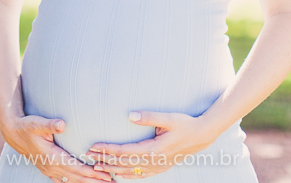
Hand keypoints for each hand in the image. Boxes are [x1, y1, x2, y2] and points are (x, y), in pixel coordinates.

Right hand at [0, 115, 113, 182]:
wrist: (13, 133)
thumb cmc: (27, 126)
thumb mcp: (36, 123)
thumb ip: (49, 125)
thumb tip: (61, 124)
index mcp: (52, 157)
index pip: (76, 168)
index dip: (91, 172)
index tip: (105, 174)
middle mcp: (51, 167)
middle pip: (77, 177)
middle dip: (95, 181)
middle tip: (111, 182)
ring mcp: (49, 170)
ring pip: (71, 181)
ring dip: (87, 182)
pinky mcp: (48, 169)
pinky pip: (64, 180)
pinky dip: (75, 182)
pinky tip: (84, 182)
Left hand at [84, 111, 217, 178]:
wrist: (202, 136)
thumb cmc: (185, 124)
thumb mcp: (169, 118)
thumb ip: (150, 117)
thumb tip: (131, 115)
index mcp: (154, 149)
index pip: (124, 151)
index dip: (108, 149)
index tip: (94, 146)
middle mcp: (154, 161)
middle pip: (124, 163)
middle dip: (105, 160)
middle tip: (88, 156)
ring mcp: (157, 166)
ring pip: (130, 171)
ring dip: (113, 169)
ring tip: (97, 166)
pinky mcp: (161, 167)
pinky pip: (141, 175)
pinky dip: (128, 175)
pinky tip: (119, 174)